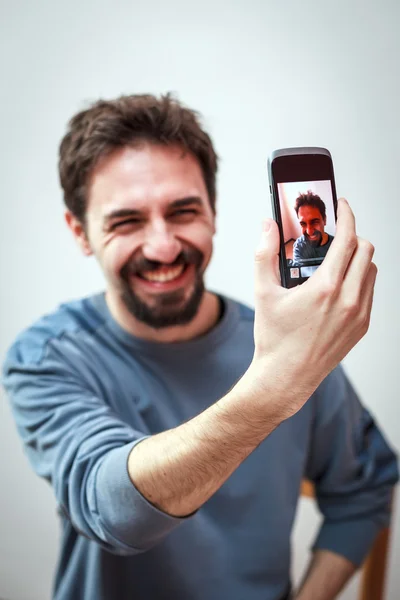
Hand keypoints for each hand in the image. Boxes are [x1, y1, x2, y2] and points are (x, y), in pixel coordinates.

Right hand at [247, 198, 375, 420]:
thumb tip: (267, 226)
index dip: (347, 216)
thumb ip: (264, 254)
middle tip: (335, 234)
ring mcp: (359, 315)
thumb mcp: (263, 292)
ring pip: (372, 271)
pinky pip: (370, 292)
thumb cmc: (274, 338)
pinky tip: (338, 286)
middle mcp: (348, 300)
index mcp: (325, 287)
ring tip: (336, 261)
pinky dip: (360, 280)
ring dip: (358, 258)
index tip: (342, 206)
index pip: (348, 239)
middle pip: (367, 250)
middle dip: (353, 235)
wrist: (285, 377)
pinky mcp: (361, 327)